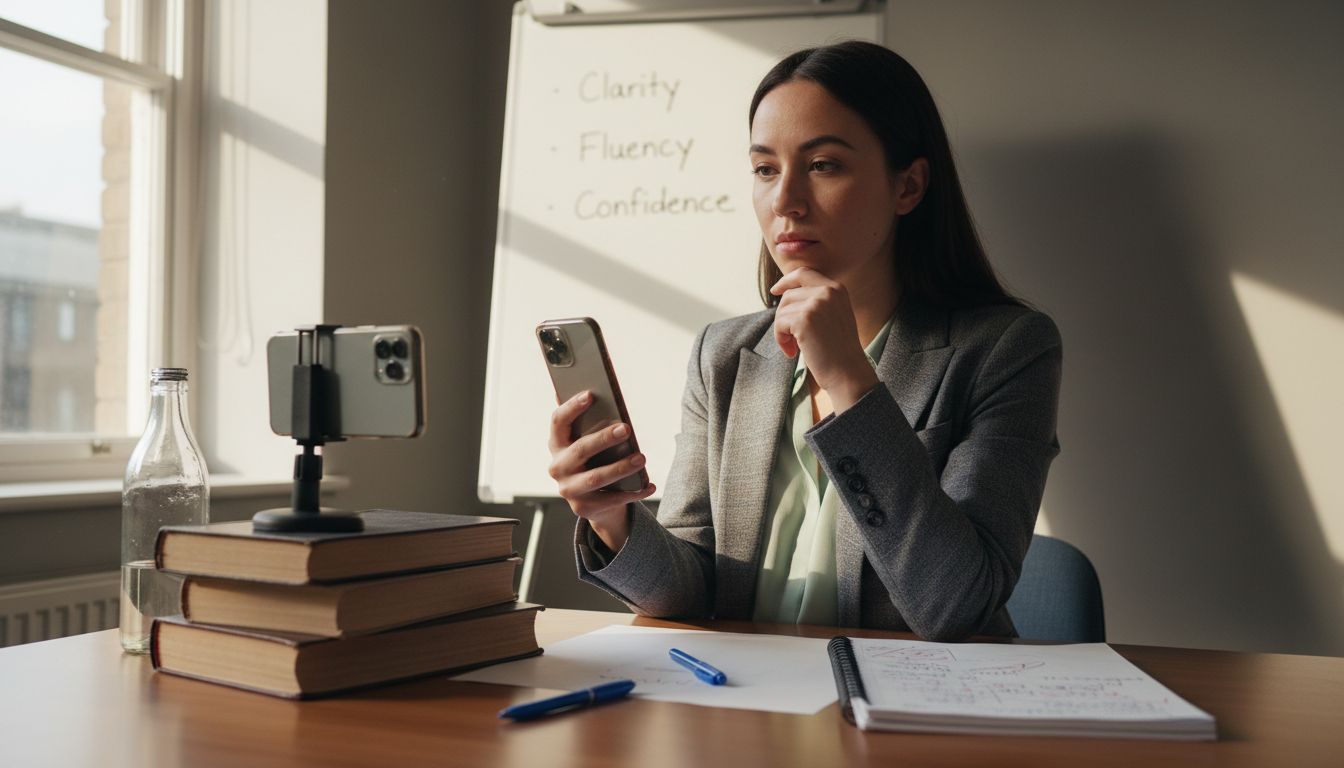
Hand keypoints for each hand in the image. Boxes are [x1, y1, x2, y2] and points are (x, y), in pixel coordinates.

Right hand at [547, 391, 655, 551]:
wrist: (593, 501)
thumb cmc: (594, 460)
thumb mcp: (588, 441)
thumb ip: (590, 421)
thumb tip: (598, 391)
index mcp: (557, 444)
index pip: (558, 422)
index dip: (572, 407)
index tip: (591, 394)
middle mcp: (557, 467)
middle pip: (580, 450)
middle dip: (603, 439)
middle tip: (627, 428)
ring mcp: (569, 490)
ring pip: (595, 478)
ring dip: (620, 468)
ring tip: (642, 458)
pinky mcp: (584, 508)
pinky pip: (612, 500)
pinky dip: (634, 492)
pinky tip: (650, 485)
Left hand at [770, 267, 878, 409]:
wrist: (847, 372)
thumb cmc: (838, 351)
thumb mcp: (833, 316)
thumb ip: (816, 302)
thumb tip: (785, 293)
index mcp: (837, 289)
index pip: (804, 273)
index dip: (786, 281)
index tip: (775, 290)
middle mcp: (828, 291)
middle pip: (789, 295)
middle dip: (784, 317)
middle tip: (791, 339)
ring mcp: (816, 304)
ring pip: (782, 310)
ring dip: (782, 331)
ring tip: (794, 347)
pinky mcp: (804, 319)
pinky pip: (780, 324)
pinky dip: (781, 339)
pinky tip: (792, 352)